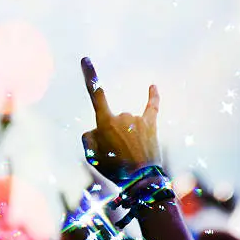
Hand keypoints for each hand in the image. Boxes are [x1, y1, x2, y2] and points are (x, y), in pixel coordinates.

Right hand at [80, 57, 160, 180]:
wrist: (141, 179)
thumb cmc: (114, 169)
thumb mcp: (91, 156)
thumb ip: (88, 138)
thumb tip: (97, 130)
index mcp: (105, 122)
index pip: (95, 94)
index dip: (89, 76)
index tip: (85, 59)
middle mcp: (123, 116)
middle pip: (112, 120)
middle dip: (111, 134)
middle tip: (116, 155)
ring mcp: (138, 119)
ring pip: (127, 122)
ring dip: (126, 135)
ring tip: (130, 155)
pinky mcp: (151, 124)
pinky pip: (152, 107)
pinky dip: (153, 97)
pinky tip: (153, 86)